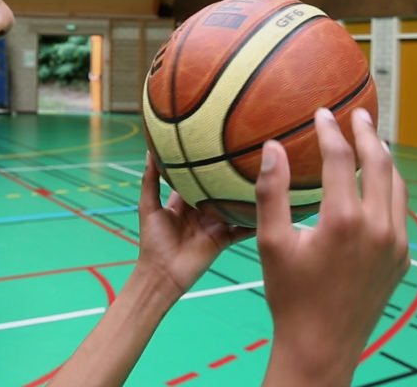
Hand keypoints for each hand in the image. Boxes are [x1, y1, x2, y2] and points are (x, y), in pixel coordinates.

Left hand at [135, 152, 254, 297]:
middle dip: (227, 176)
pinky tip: (268, 206)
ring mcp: (214, 224)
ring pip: (231, 206)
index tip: (214, 142)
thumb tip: (150, 150)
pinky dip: (252, 219)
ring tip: (260, 174)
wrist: (162, 274)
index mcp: (183, 202)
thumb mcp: (148, 207)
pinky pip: (241, 228)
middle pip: (217, 190)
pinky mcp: (224, 238)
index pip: (195, 178)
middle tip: (244, 153)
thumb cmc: (152, 241)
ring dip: (243, 195)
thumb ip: (150, 180)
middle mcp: (201, 211)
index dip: (203, 163)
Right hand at [256, 107, 408, 384]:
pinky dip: (389, 190)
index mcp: (343, 219)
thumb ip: (272, 192)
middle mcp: (377, 226)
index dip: (330, 130)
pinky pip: (399, 213)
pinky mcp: (402, 258)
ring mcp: (395, 243)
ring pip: (397, 186)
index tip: (322, 112)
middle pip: (380, 163)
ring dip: (384, 159)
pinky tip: (377, 185)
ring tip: (371, 140)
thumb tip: (273, 148)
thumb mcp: (271, 243)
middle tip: (358, 113)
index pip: (340, 158)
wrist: (322, 345)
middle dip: (367, 133)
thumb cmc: (290, 296)